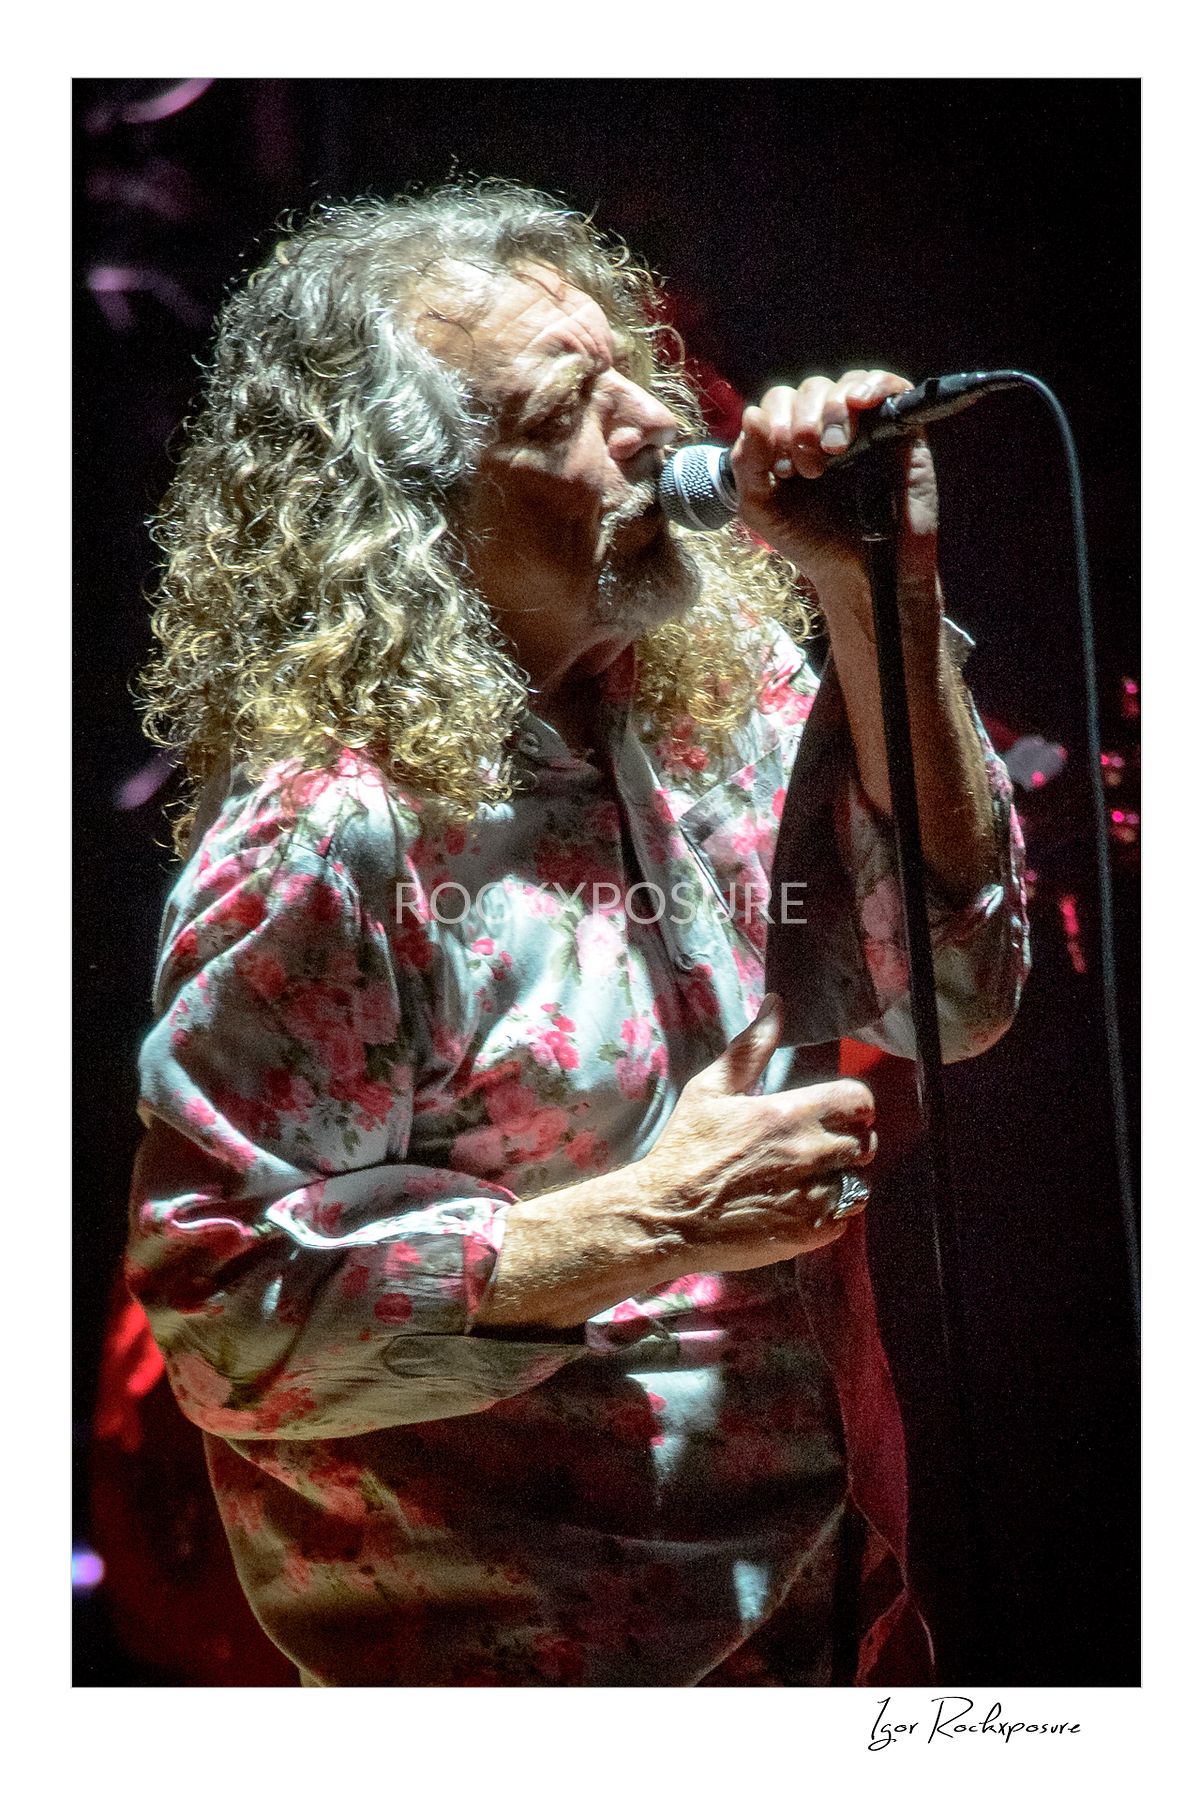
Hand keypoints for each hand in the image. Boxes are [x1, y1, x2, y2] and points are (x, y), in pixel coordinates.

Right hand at [638, 994, 876, 1268]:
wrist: (666, 1216)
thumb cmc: (685, 1150)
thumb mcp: (709, 1090)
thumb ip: (750, 1048)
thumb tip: (776, 1004)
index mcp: (789, 1114)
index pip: (859, 1100)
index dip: (852, 1105)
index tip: (836, 1113)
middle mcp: (809, 1154)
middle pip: (865, 1143)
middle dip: (847, 1143)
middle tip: (816, 1149)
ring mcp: (812, 1197)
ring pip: (858, 1184)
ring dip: (840, 1181)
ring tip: (808, 1181)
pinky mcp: (809, 1234)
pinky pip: (844, 1220)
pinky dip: (829, 1215)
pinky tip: (799, 1207)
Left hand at [729, 368, 940, 628]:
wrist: (859, 574)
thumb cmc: (810, 542)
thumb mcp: (762, 507)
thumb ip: (748, 463)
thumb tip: (752, 413)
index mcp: (792, 439)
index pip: (779, 402)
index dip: (776, 423)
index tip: (783, 469)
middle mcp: (828, 428)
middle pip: (811, 389)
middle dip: (802, 423)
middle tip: (809, 469)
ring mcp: (866, 426)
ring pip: (846, 384)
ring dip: (832, 409)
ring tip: (834, 450)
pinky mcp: (902, 430)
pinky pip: (890, 386)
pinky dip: (873, 385)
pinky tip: (860, 402)